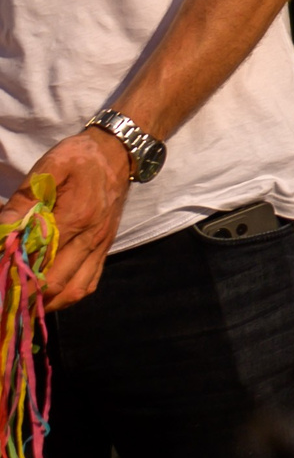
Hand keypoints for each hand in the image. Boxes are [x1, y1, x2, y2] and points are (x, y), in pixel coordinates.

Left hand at [1, 128, 136, 308]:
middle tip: (4, 299)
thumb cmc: (80, 158)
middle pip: (56, 281)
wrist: (118, 154)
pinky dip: (68, 296)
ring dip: (47, 302)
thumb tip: (4, 226)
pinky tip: (50, 295)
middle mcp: (90, 238)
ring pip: (74, 290)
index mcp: (75, 217)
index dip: (16, 274)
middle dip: (26, 295)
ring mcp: (99, 246)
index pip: (40, 257)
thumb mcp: (51, 167)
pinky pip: (89, 283)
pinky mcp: (104, 249)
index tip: (0, 279)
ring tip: (23, 303)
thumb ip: (26, 197)